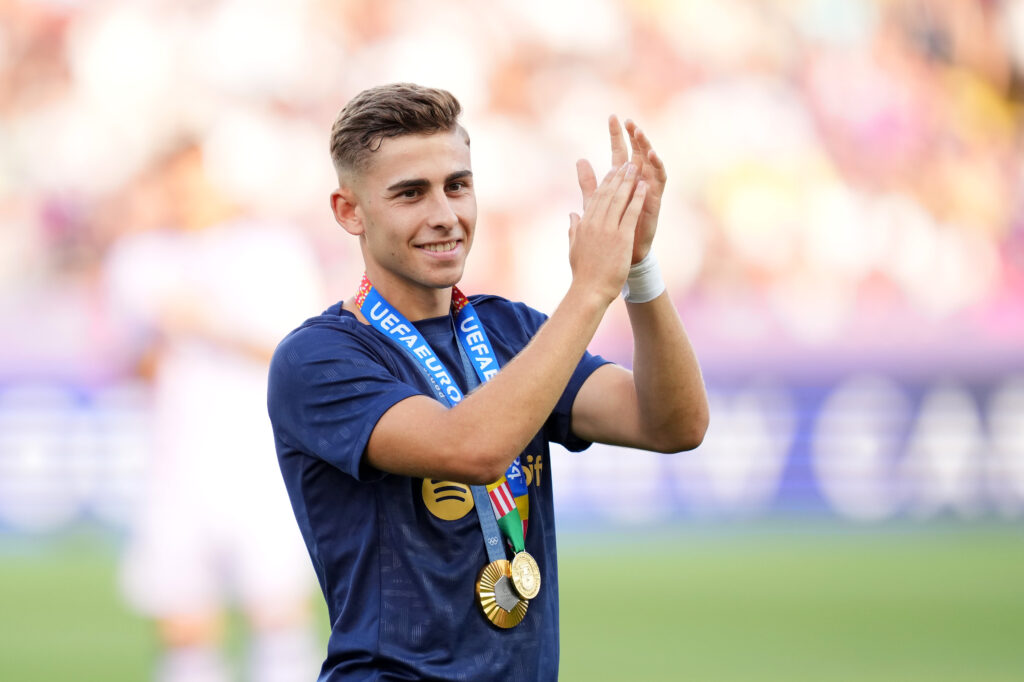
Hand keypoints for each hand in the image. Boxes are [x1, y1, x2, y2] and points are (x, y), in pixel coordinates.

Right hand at [567, 162, 647, 305]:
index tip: (613, 171)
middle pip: (607, 194)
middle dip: (618, 176)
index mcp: (584, 224)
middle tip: (626, 163)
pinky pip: (631, 213)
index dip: (606, 182)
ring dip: (628, 181)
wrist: (589, 290)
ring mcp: (608, 229)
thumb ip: (573, 229)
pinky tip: (644, 187)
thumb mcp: (574, 247)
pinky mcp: (621, 237)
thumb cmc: (583, 273)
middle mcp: (595, 223)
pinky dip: (637, 198)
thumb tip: (572, 215)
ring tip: (636, 168)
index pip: (596, 198)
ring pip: (619, 199)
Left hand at [576, 116, 666, 263]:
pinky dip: (657, 167)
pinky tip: (651, 155)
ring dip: (646, 147)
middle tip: (629, 121)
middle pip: (637, 153)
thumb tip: (579, 159)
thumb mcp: (596, 202)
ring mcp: (647, 190)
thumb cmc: (611, 229)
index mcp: (622, 181)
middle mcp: (637, 182)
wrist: (619, 255)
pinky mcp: (655, 201)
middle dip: (634, 136)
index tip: (612, 117)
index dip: (616, 136)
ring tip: (640, 133)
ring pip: (650, 163)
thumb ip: (588, 182)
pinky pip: (659, 181)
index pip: (620, 152)